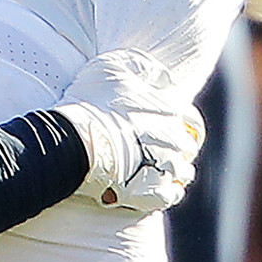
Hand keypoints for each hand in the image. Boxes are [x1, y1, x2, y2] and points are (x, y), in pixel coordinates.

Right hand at [58, 50, 206, 213]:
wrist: (71, 142)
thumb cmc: (89, 103)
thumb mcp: (112, 66)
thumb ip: (142, 66)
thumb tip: (162, 75)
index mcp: (169, 110)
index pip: (190, 118)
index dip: (184, 124)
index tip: (174, 128)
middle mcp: (173, 139)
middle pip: (187, 146)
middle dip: (177, 148)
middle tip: (159, 150)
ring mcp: (163, 167)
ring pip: (182, 171)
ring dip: (174, 171)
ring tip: (158, 170)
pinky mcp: (151, 192)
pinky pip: (170, 195)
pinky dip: (168, 192)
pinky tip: (158, 189)